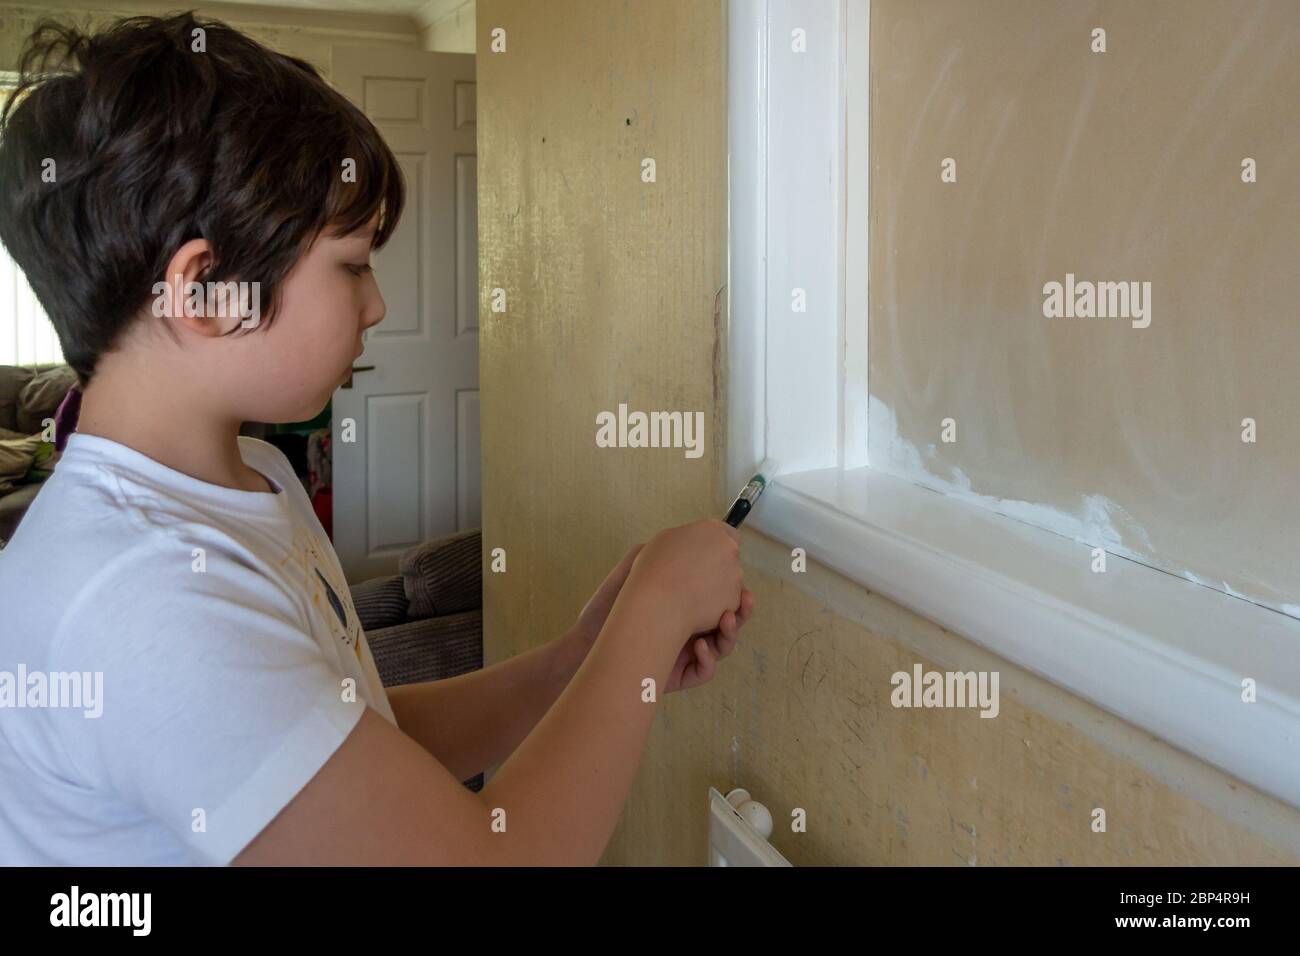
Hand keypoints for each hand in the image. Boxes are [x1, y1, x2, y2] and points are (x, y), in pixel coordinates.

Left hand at [562, 542, 754, 685]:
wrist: (587, 642)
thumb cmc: (607, 609)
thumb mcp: (631, 573)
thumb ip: (653, 554)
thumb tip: (680, 537)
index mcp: (683, 605)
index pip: (716, 596)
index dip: (732, 588)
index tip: (739, 575)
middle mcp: (688, 628)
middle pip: (727, 621)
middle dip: (742, 611)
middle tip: (745, 600)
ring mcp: (686, 653)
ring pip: (722, 646)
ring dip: (730, 634)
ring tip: (725, 621)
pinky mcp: (679, 676)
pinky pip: (704, 671)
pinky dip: (707, 659)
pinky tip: (699, 646)